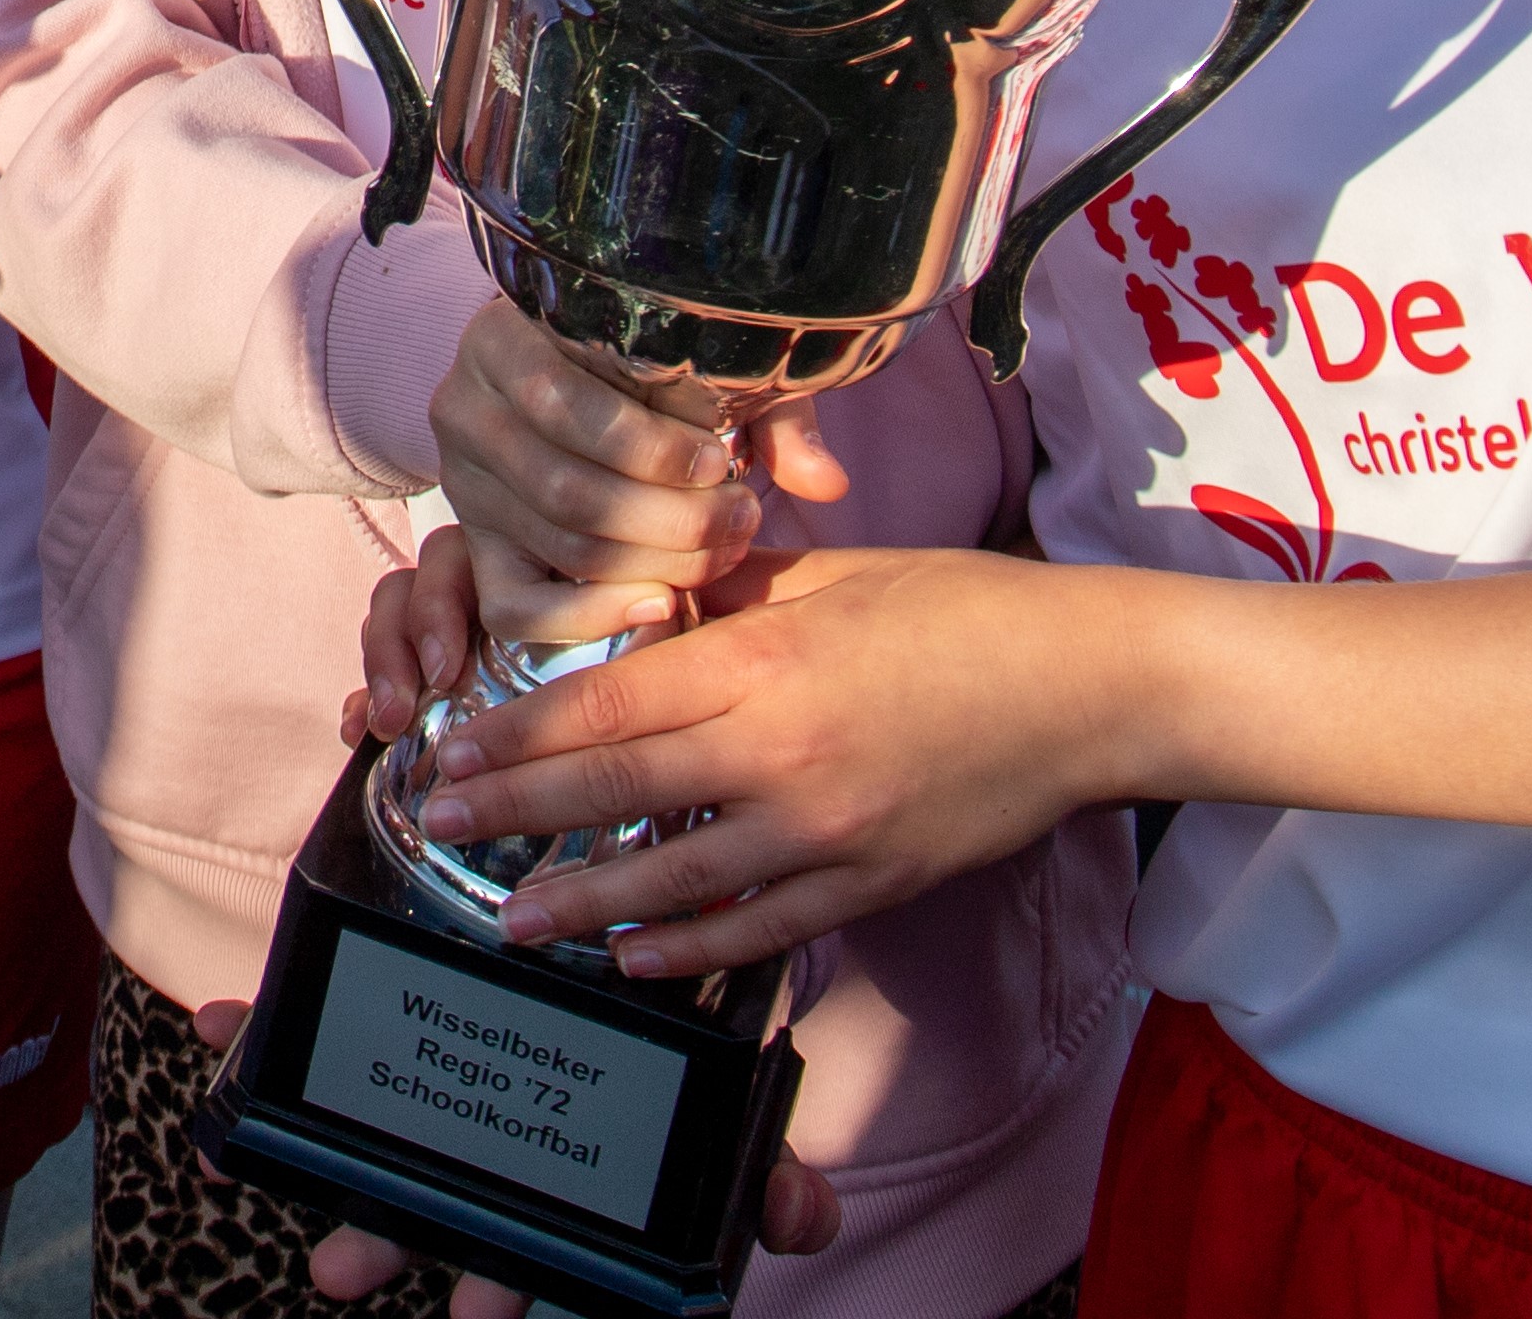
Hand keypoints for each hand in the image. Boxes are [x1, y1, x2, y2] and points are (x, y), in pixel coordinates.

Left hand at [175, 998, 834, 1309]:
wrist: (617, 920)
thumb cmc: (669, 1046)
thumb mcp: (722, 1106)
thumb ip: (758, 1167)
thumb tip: (803, 1220)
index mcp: (548, 1182)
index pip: (523, 1251)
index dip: (500, 1285)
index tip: (481, 1318)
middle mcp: (471, 1149)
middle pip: (423, 1211)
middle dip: (381, 1242)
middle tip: (342, 1272)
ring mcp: (417, 1085)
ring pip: (353, 1135)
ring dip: (298, 1147)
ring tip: (241, 1161)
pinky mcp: (377, 1008)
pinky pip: (306, 1026)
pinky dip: (253, 1030)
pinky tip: (219, 1027)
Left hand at [415, 545, 1131, 981]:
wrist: (1090, 687)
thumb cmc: (963, 611)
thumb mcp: (830, 576)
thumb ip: (727, 597)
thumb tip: (643, 605)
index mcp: (762, 659)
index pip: (605, 703)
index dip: (516, 734)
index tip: (454, 751)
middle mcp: (780, 752)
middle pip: (616, 790)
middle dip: (516, 814)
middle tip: (442, 830)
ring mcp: (825, 830)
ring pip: (675, 877)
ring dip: (584, 903)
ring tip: (516, 917)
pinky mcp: (869, 882)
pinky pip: (758, 927)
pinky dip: (689, 946)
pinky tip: (635, 955)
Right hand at [429, 289, 845, 649]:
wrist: (568, 369)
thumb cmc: (646, 360)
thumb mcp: (707, 362)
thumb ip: (768, 414)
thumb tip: (826, 483)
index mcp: (502, 339)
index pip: (565, 405)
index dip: (652, 447)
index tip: (719, 462)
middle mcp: (466, 409)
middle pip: (568, 491)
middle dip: (671, 520)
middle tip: (740, 521)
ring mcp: (465, 483)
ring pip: (560, 546)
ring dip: (655, 564)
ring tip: (720, 552)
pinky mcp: (475, 544)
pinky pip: (514, 606)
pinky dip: (588, 617)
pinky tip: (659, 604)